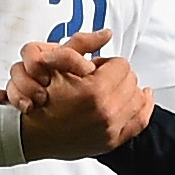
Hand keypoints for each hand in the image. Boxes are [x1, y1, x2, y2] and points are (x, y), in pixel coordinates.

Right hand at [0, 28, 152, 157]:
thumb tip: (107, 33)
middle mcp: (106, 112)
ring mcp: (110, 129)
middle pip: (131, 80)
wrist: (31, 134)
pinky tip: (142, 98)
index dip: (108, 63)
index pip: (120, 65)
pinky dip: (143, 107)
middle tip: (103, 78)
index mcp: (94, 91)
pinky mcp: (112, 141)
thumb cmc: (41, 102)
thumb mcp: (56, 64)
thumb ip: (82, 43)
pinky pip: (140, 120)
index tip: (97, 68)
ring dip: (128, 90)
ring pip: (138, 97)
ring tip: (113, 89)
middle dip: (118, 76)